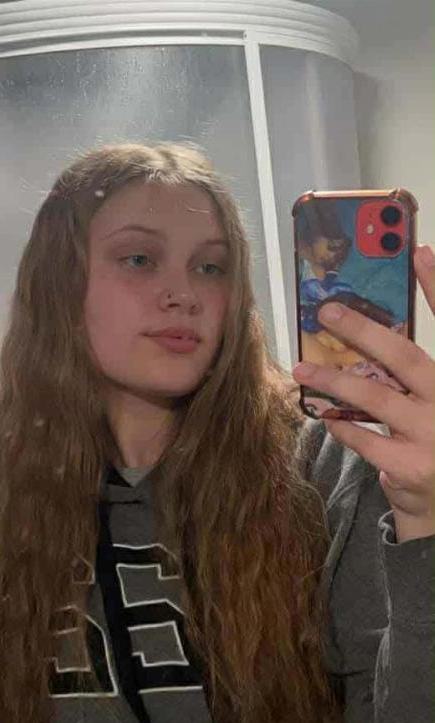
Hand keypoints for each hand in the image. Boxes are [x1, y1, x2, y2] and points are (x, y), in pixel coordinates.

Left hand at [292, 245, 434, 542]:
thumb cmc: (432, 443)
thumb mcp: (430, 402)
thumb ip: (410, 375)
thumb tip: (364, 335)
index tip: (420, 253)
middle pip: (406, 358)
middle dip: (364, 331)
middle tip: (328, 312)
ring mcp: (434, 437)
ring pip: (375, 398)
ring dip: (334, 379)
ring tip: (303, 366)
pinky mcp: (410, 468)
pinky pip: (362, 438)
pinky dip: (340, 423)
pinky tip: (324, 414)